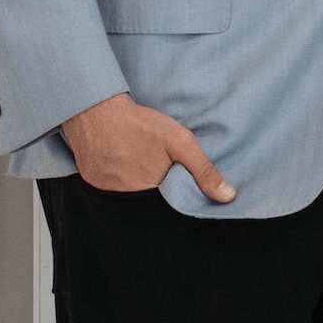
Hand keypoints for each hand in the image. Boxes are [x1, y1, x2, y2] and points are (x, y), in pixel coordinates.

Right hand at [61, 92, 235, 201]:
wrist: (97, 113)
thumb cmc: (140, 126)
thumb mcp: (180, 142)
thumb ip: (203, 170)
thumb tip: (228, 196)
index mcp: (152, 195)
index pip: (172, 209)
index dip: (179, 198)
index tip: (181, 184)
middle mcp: (127, 202)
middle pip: (152, 206)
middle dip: (160, 193)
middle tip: (157, 166)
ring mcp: (107, 196)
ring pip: (132, 199)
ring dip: (139, 186)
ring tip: (140, 163)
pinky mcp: (94, 186)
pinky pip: (112, 191)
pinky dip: (120, 181)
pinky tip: (124, 163)